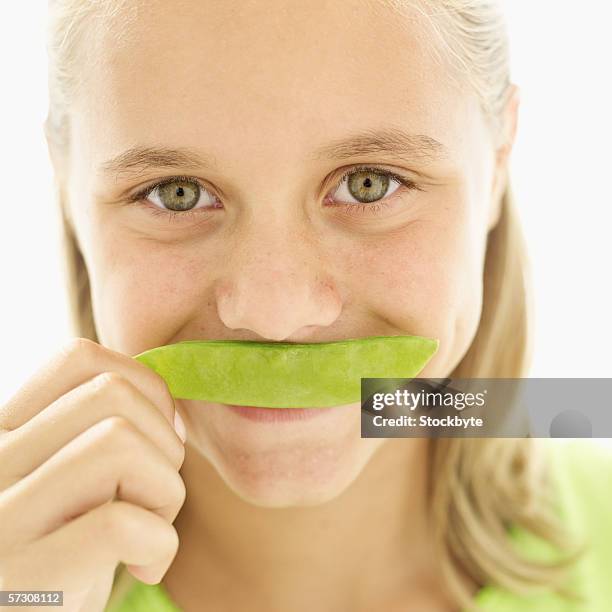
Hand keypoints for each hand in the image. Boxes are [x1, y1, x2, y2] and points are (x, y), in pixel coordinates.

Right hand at [0, 338, 186, 610]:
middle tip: (156, 493)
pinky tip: (145, 565)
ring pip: (120, 443)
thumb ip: (100, 431)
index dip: (144, 386)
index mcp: (6, 431)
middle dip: (164, 440)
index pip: (79, 357)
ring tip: (150, 528)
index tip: (157, 435)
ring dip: (164, 489)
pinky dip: (160, 543)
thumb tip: (174, 412)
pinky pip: (122, 523)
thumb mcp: (72, 477)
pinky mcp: (25, 573)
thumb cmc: (66, 548)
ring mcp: (2, 517)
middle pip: (112, 393)